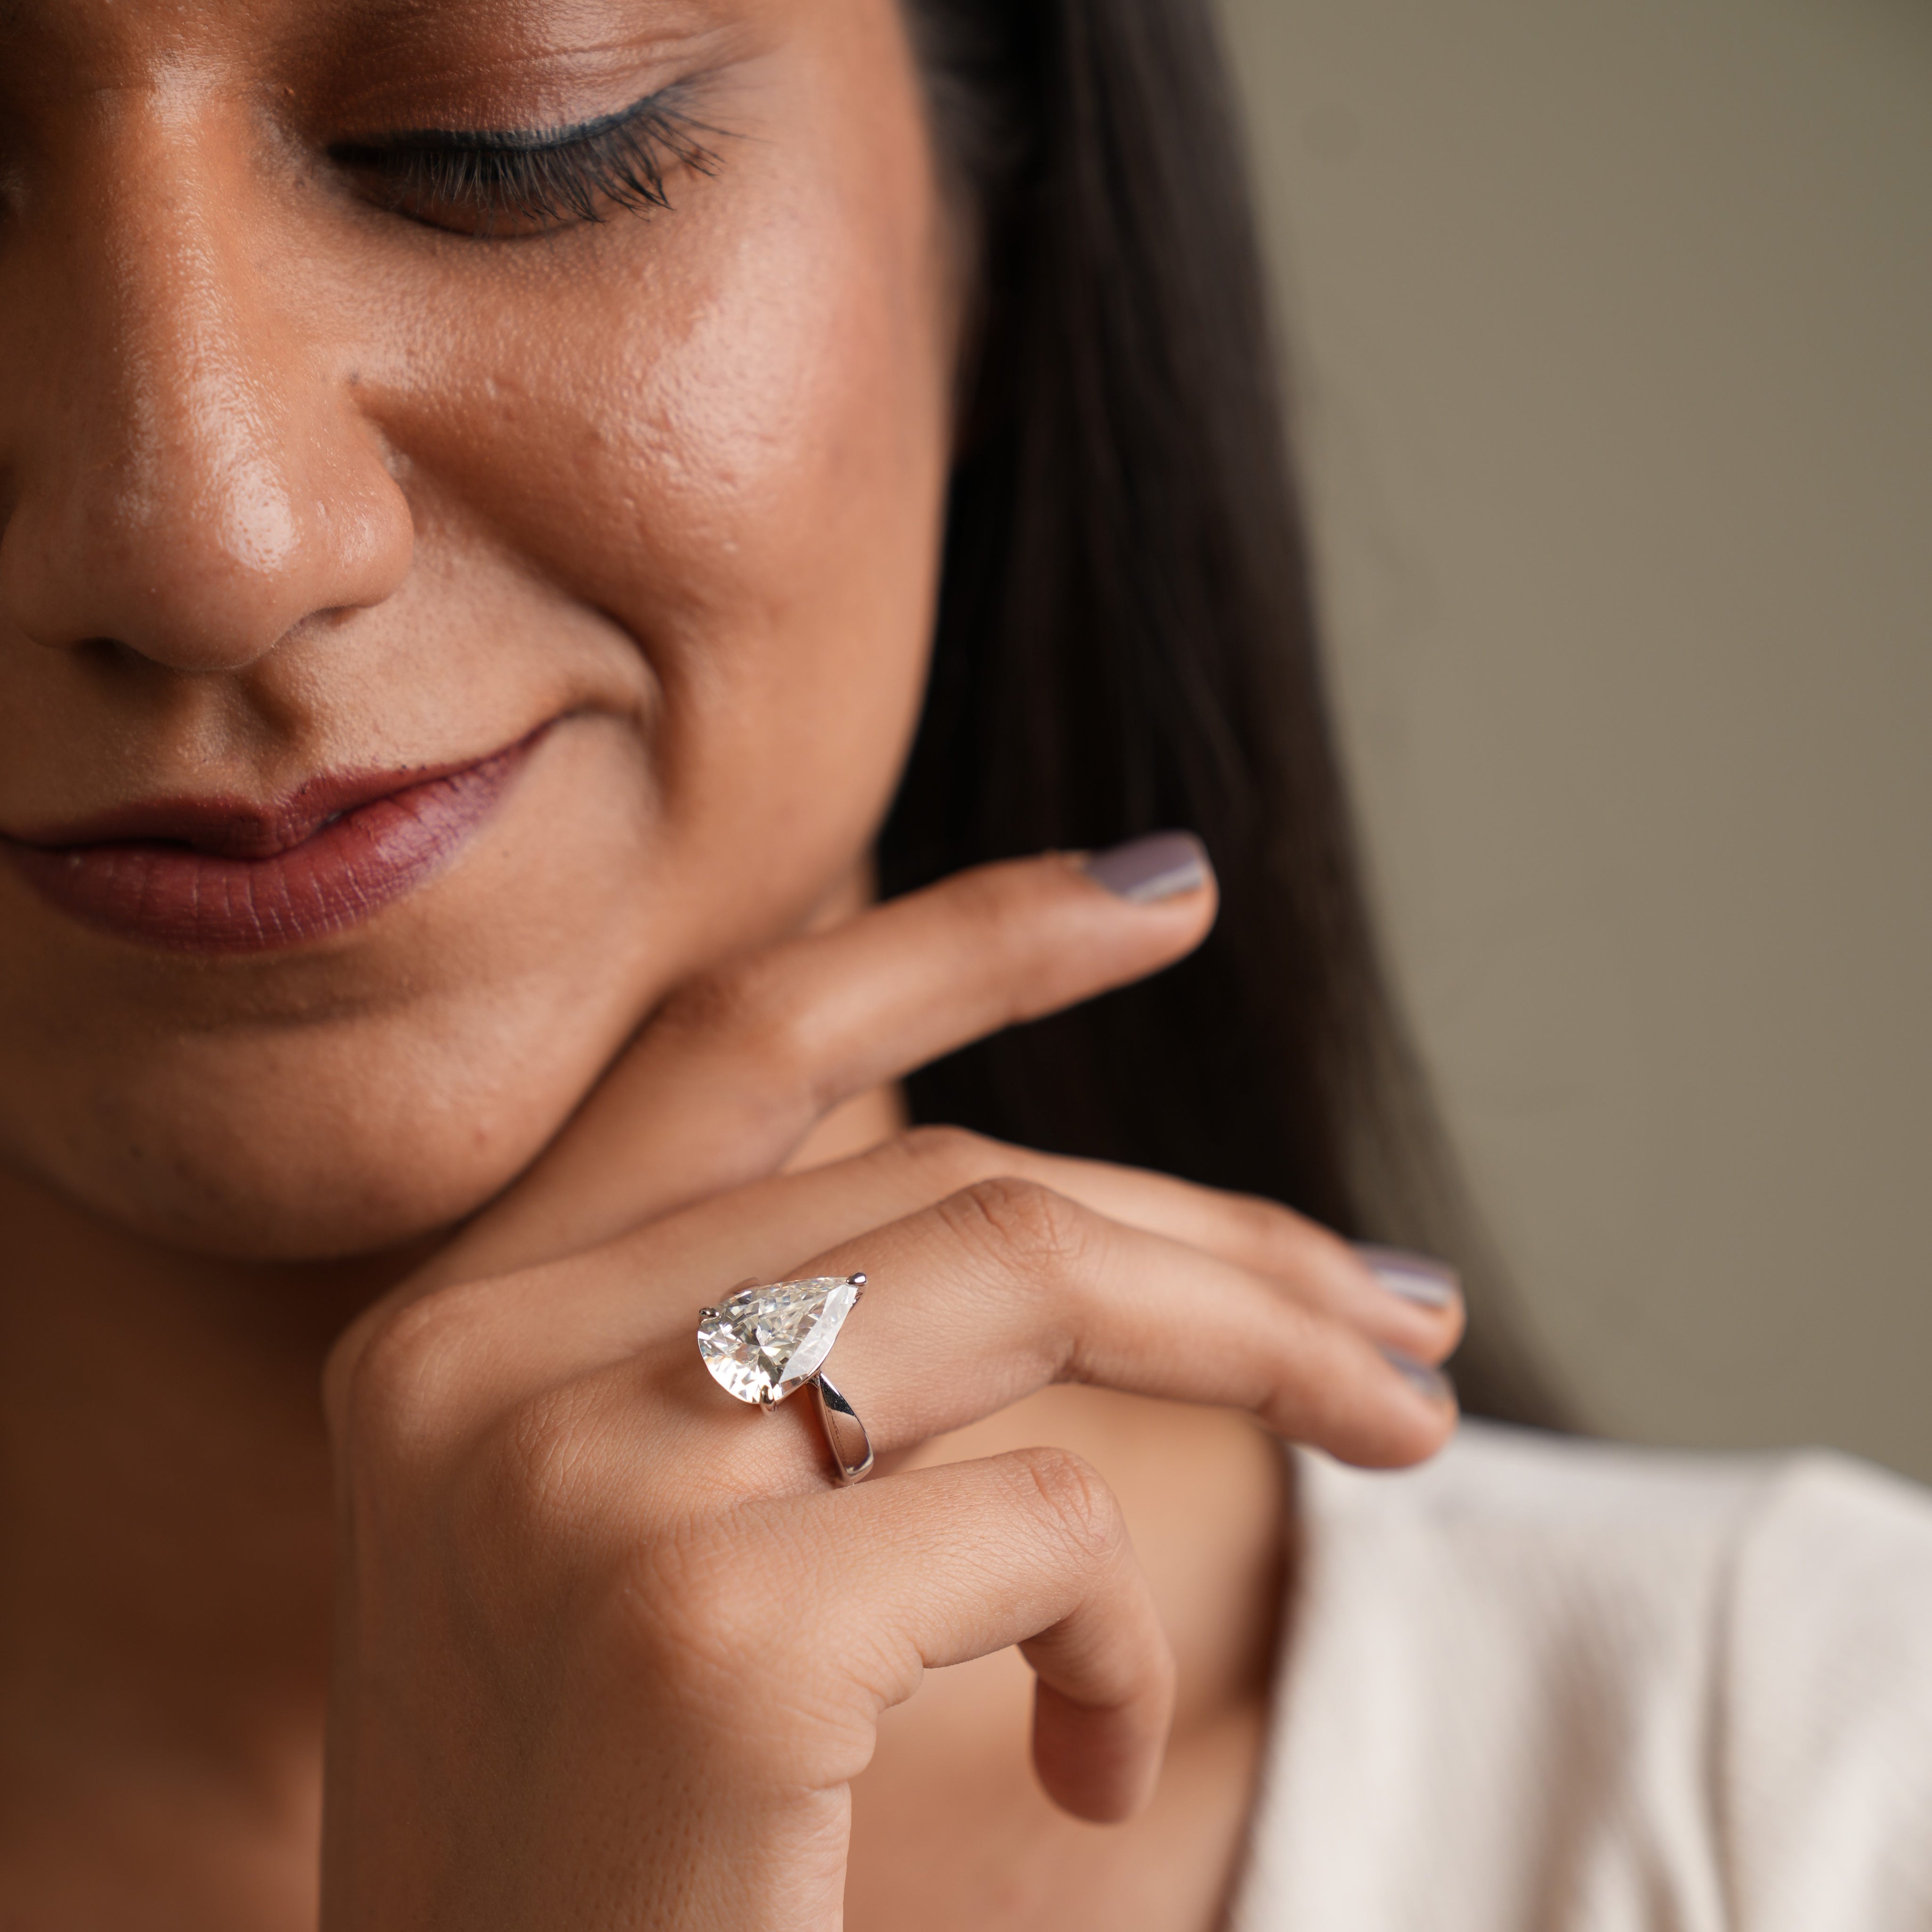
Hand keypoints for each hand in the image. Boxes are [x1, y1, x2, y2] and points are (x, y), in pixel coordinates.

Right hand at [319, 851, 1460, 1930]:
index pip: (741, 1040)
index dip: (963, 935)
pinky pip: (1042, 1524)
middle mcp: (479, 1370)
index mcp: (455, 1335)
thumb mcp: (647, 1560)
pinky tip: (1097, 1764)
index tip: (1163, 885)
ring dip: (1254, 1342)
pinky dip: (1120, 1635)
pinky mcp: (700, 1636)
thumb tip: (1058, 1234)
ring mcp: (575, 1488)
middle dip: (1214, 1229)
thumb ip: (778, 1370)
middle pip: (942, 1171)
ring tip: (1395, 1428)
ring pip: (1019, 1270)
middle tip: (1403, 1310)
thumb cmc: (612, 1865)